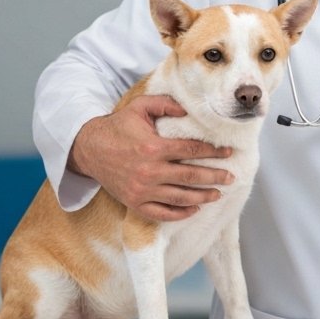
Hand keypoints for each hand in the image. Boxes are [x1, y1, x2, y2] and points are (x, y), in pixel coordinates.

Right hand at [70, 94, 233, 222]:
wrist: (88, 149)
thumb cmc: (117, 127)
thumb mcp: (139, 107)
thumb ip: (165, 105)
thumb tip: (187, 111)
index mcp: (154, 147)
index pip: (192, 151)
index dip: (213, 152)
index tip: (228, 153)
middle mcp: (150, 171)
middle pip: (192, 177)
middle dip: (215, 177)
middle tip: (231, 177)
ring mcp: (142, 190)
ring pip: (181, 198)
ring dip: (203, 197)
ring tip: (218, 194)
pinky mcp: (134, 203)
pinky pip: (162, 213)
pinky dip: (180, 213)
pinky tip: (193, 209)